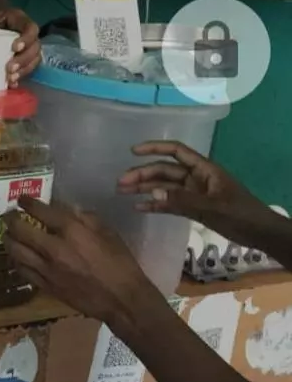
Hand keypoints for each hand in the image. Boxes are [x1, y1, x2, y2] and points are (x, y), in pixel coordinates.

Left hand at [0, 8, 40, 85]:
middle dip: (23, 61)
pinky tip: (11, 84)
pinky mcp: (23, 58)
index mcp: (20, 20)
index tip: (14, 48)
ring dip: (23, 71)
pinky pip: (27, 68)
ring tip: (10, 79)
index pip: (31, 29)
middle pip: (35, 48)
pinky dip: (20, 77)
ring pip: (34, 60)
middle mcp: (28, 33)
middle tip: (9, 69)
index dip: (26, 39)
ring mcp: (28, 46)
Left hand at [4, 197, 161, 331]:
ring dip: (8, 239)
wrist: (122, 300)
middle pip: (20, 229)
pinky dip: (17, 260)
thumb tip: (65, 209)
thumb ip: (84, 217)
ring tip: (8, 234)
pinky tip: (17, 256)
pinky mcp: (45, 286)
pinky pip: (22, 270)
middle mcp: (54, 248)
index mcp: (71, 231)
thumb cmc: (120, 263)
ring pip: (15, 250)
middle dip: (10, 219)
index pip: (40, 211)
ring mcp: (47, 269)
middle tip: (7, 215)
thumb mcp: (107, 232)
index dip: (27, 202)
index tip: (21, 199)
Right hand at [118, 141, 278, 248]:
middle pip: (164, 170)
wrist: (260, 233)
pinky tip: (139, 208)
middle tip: (120, 183)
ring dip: (144, 189)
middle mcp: (195, 178)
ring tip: (122, 193)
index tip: (133, 151)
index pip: (175, 151)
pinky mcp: (192, 208)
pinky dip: (155, 204)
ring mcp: (193, 193)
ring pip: (164, 187)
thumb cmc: (240, 214)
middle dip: (142, 174)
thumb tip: (152, 192)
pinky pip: (169, 203)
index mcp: (203, 169)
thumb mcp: (212, 207)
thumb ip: (182, 200)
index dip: (154, 148)